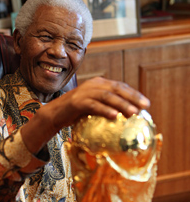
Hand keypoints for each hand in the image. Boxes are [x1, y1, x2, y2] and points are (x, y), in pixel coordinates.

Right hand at [21, 77, 149, 153]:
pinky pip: (94, 105)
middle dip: (132, 97)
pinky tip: (114, 116)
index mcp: (99, 84)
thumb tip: (127, 118)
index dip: (134, 94)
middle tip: (144, 107)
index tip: (146, 104)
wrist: (55, 114)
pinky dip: (105, 110)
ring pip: (107, 96)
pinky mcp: (77, 101)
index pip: (120, 86)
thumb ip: (107, 107)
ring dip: (122, 104)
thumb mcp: (94, 107)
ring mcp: (85, 92)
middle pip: (116, 89)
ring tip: (133, 113)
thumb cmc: (76, 113)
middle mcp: (93, 85)